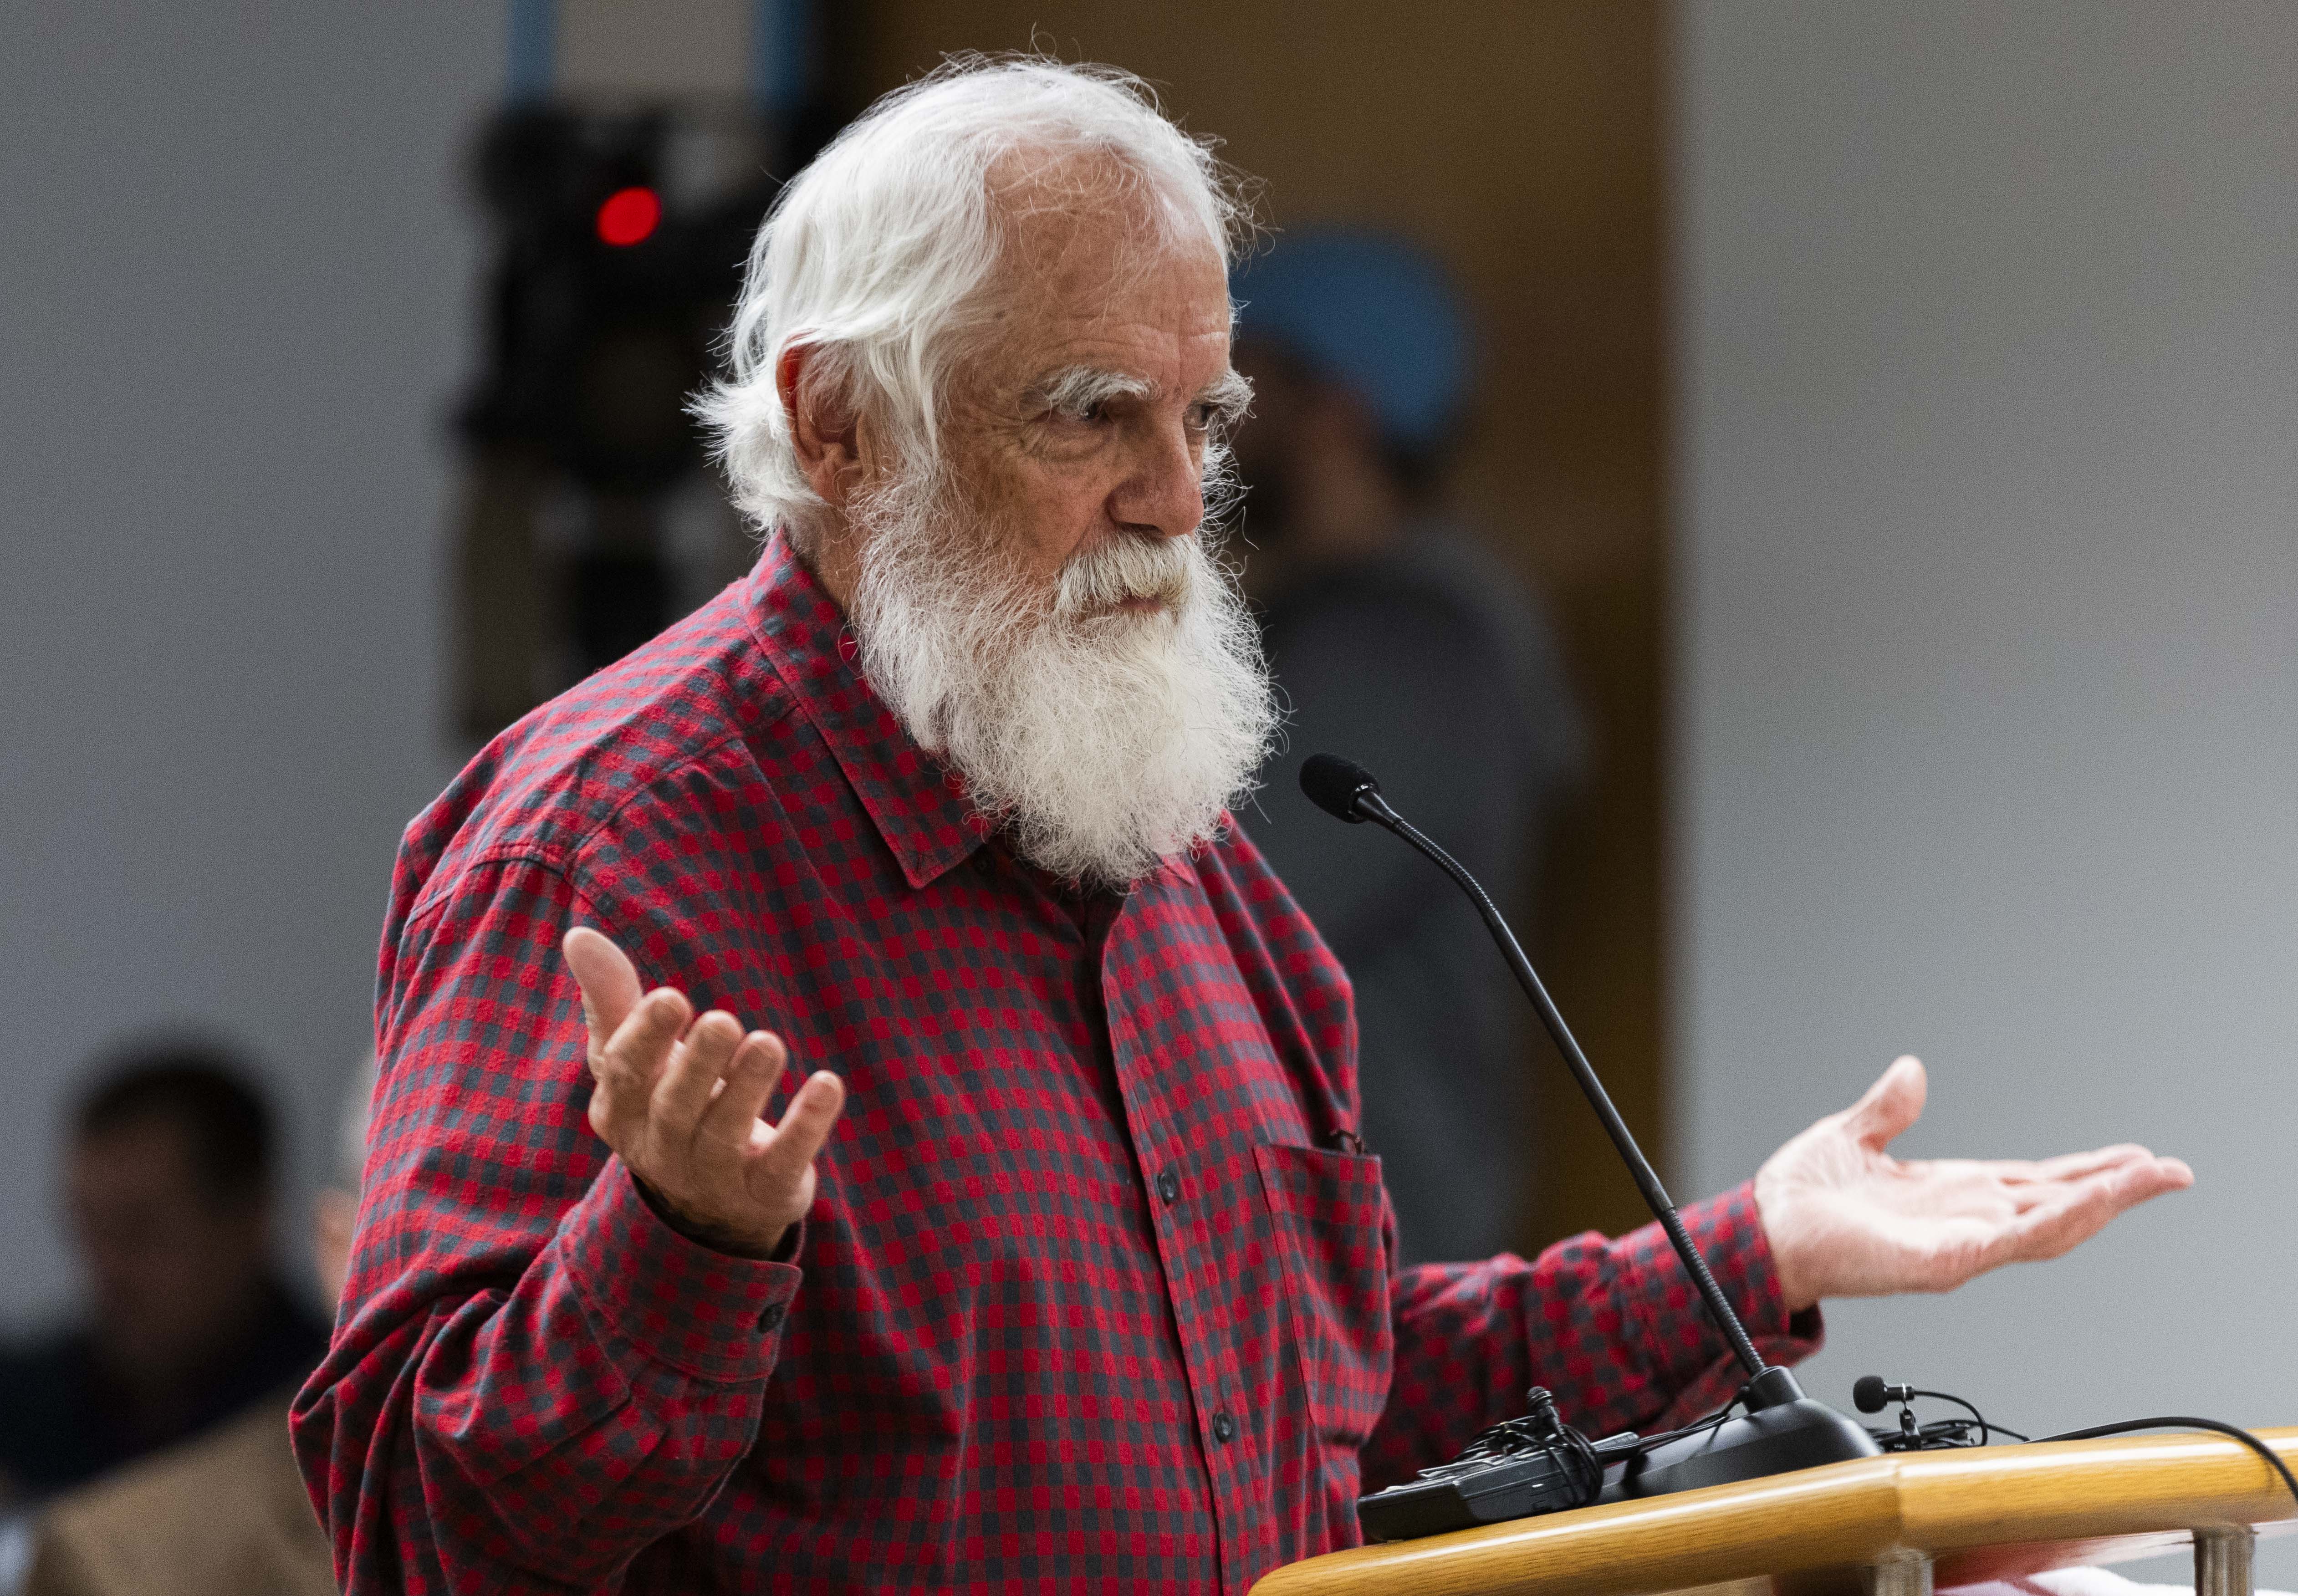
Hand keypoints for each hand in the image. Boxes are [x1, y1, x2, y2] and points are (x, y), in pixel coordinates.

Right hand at [564, 926, 845, 1257]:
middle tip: (724, 1020)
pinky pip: (782, 1165)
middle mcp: (659, 1151)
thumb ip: (612, 1000)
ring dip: (747, 1089)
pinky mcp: (764, 1194)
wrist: (710, 1201)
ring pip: (724, 1137)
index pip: (623, 1074)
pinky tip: (827, 1084)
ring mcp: (711, 1179)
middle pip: (675, 1109)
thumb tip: (579, 935)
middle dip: (698, 1065)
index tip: (671, 996)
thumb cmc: (667, 1101)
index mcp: (620, 1112)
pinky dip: (806, 1126)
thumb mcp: (637, 1058)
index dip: (645, 1037)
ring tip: (769, 1043)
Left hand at [1753, 1055, 2191, 1310]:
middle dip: (2117, 1189)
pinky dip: (2057, 1219)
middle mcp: (1965, 1220)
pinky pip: (2013, 1239)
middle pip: (2059, 1204)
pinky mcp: (1945, 1260)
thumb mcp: (1852, 1136)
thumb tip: (1911, 1069)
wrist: (1762, 1231)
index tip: (2134, 1158)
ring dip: (2104, 1202)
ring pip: (2051, 1225)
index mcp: (1951, 1193)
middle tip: (2173, 1171)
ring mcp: (1961, 1244)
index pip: (2035, 1182)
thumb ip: (1888, 1109)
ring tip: (2153, 1179)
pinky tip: (2092, 1202)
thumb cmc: (1799, 1198)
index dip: (2085, 1172)